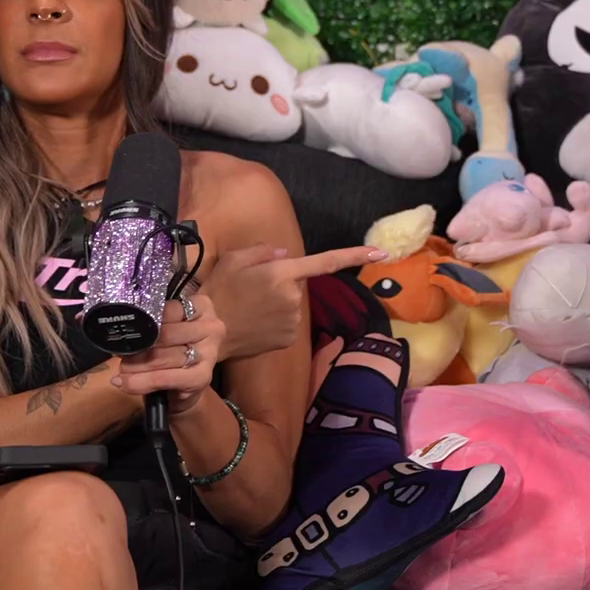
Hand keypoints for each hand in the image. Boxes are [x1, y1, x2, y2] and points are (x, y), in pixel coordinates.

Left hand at [113, 292, 225, 413]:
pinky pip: (165, 378)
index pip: (168, 309)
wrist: (187, 386)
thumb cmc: (174, 349)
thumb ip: (154, 322)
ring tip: (121, 370)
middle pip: (165, 334)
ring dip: (136, 366)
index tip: (128, 329)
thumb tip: (124, 323)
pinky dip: (142, 382)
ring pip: (163, 357)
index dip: (145, 321)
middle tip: (121, 354)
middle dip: (139, 346)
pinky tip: (126, 384)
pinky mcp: (202, 377)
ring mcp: (210, 353)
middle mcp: (211, 327)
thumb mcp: (168, 328)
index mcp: (202, 306)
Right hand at [204, 243, 385, 360]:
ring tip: (251, 308)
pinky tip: (256, 323)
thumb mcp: (234, 258)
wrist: (207, 330)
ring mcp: (294, 320)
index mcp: (283, 272)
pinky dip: (276, 322)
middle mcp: (294, 296)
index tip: (381, 253)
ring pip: (292, 304)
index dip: (355, 255)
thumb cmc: (218, 290)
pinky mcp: (290, 338)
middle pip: (297, 284)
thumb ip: (264, 251)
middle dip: (281, 284)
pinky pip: (289, 323)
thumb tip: (287, 256)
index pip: (327, 261)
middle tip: (252, 290)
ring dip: (278, 304)